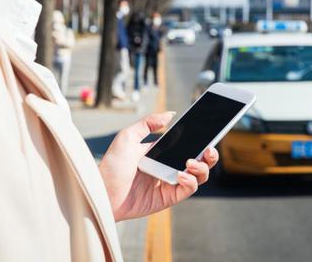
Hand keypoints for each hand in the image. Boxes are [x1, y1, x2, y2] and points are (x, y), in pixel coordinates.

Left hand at [98, 112, 218, 221]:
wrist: (102, 193)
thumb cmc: (111, 166)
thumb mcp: (127, 137)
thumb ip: (147, 123)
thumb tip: (170, 114)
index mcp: (161, 152)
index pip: (186, 144)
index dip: (200, 139)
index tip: (209, 131)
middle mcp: (168, 167)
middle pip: (198, 161)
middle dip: (209, 155)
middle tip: (210, 148)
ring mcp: (169, 182)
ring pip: (198, 176)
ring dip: (202, 168)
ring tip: (192, 161)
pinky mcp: (168, 198)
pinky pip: (187, 190)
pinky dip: (190, 181)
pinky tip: (182, 174)